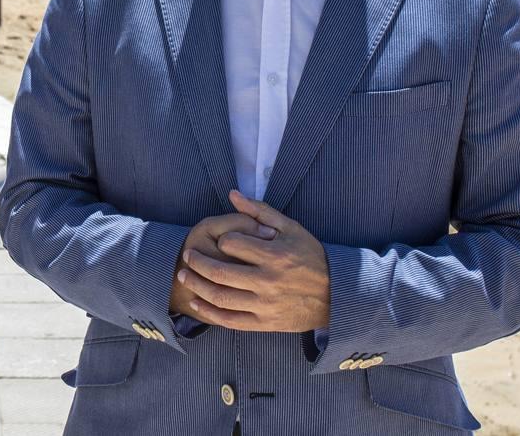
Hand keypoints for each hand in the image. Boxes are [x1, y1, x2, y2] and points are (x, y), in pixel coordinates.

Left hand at [178, 190, 330, 331]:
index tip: (218, 239)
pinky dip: (209, 312)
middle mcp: (268, 282)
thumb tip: (232, 194)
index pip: (233, 243)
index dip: (221, 239)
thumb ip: (260, 211)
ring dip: (197, 286)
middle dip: (197, 262)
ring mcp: (265, 305)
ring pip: (221, 297)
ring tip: (184, 274)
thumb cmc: (311, 257)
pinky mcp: (265, 323)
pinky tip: (197, 302)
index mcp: (275, 256)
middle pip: (220, 272)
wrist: (335, 295)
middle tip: (187, 255)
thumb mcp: (291, 229)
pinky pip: (230, 321)